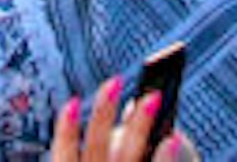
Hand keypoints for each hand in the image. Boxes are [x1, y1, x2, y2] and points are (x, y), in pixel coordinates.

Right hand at [50, 72, 175, 161]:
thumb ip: (99, 149)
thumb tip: (134, 107)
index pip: (62, 156)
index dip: (66, 130)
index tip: (73, 101)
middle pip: (96, 150)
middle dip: (104, 114)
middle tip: (115, 81)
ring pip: (127, 158)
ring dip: (139, 126)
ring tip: (154, 96)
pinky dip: (164, 157)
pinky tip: (174, 137)